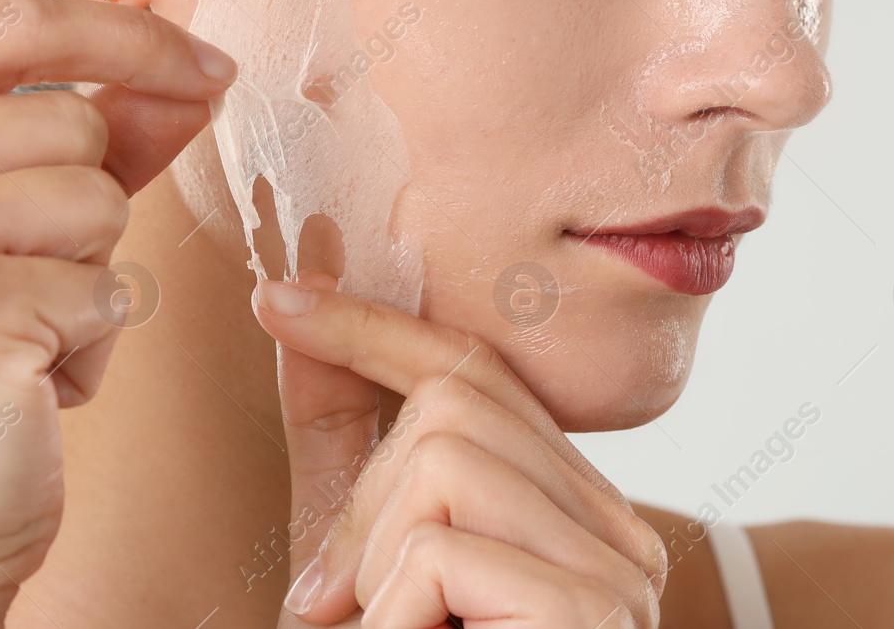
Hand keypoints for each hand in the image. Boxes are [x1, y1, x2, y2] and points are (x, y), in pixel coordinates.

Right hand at [0, 0, 235, 627]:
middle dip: (88, 212)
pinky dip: (87, 351)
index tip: (207, 67)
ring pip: (100, 200)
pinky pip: (107, 289)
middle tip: (13, 297)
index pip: (10, 22)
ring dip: (86, 286)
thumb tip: (183, 76)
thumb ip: (61, 142)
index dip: (127, 36)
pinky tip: (16, 395)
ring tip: (6, 350)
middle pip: (72, 117)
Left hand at [253, 270, 666, 628]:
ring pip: (446, 455)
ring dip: (372, 554)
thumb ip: (342, 450)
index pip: (477, 368)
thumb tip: (295, 314)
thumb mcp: (365, 562)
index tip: (279, 297)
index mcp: (566, 510)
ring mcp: (615, 573)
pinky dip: (389, 608)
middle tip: (329, 600)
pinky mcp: (588, 615)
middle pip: (456, 398)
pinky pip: (444, 546)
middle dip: (359, 488)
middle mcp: (613, 529)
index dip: (373, 324)